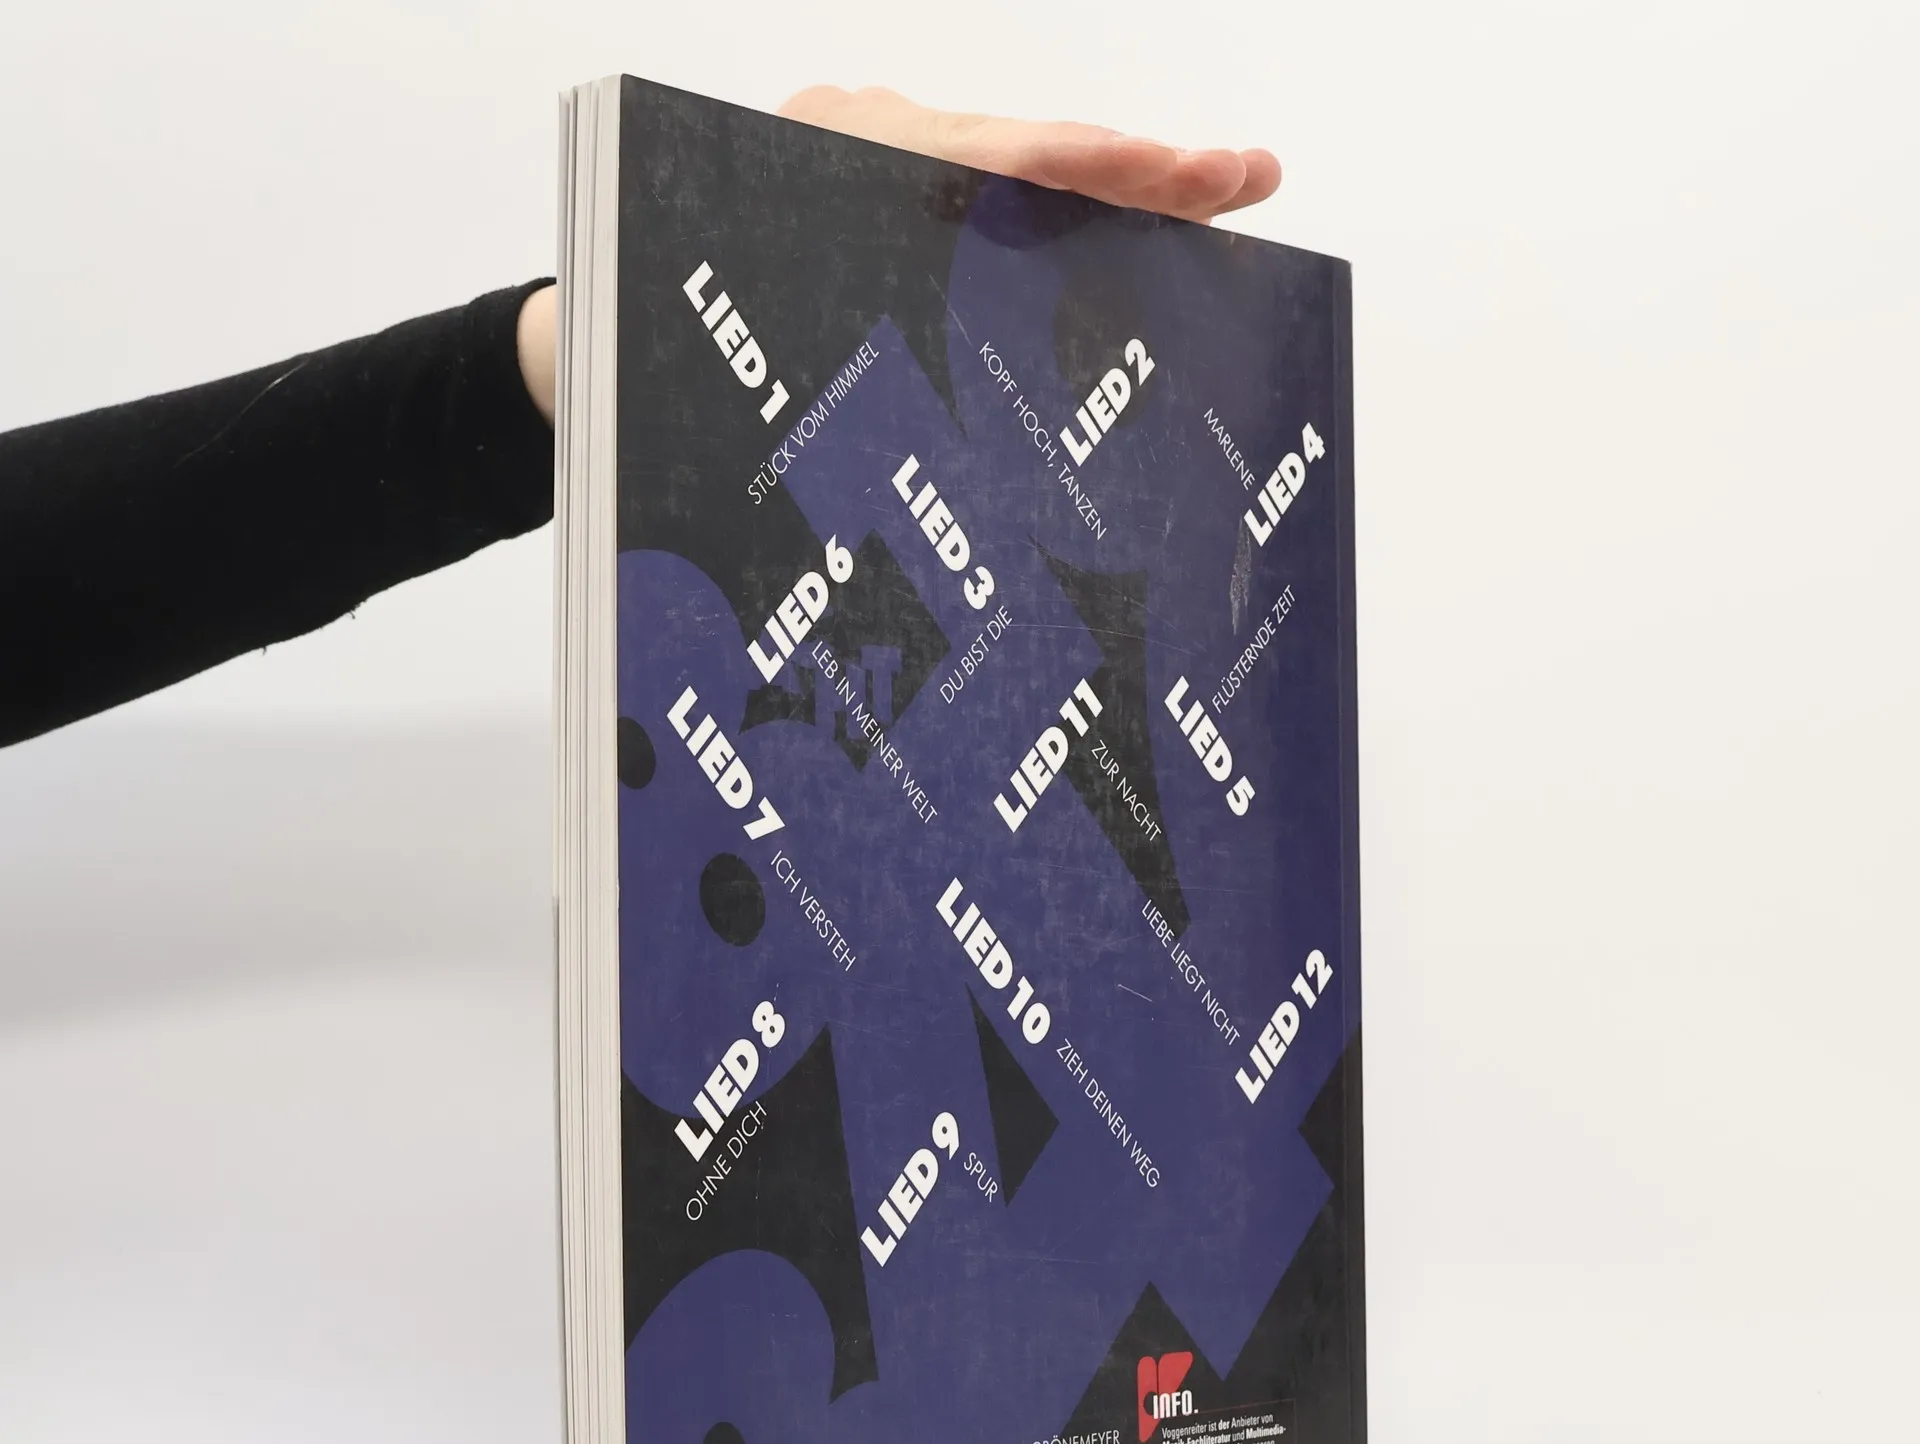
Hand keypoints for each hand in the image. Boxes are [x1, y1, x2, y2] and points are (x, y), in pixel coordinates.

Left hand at [518, 87, 1281, 419]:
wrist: (570, 346)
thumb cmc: (634, 371)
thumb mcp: (740, 382)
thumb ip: (833, 391)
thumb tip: (954, 479)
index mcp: (827, 171)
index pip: (991, 155)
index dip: (1097, 167)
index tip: (1184, 175)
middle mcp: (854, 146)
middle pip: (1023, 145)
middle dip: (1139, 165)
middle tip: (1243, 176)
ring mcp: (867, 163)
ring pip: (1012, 171)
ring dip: (1110, 192)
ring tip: (1213, 198)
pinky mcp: (876, 201)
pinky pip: (978, 204)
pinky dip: (1053, 222)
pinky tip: (1129, 242)